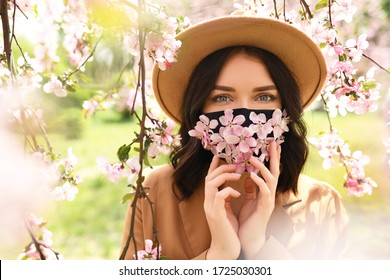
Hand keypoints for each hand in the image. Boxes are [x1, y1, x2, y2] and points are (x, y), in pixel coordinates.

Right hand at [204, 155, 241, 259]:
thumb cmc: (228, 230)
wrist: (226, 250)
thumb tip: (231, 188)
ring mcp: (210, 209)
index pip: (209, 180)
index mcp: (211, 201)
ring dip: (225, 177)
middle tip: (235, 165)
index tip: (219, 156)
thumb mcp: (226, 211)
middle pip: (208, 178)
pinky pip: (219, 196)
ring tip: (238, 175)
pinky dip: (228, 191)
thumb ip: (226, 199)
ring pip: (211, 184)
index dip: (213, 167)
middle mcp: (208, 203)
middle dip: (221, 169)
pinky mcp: (216, 215)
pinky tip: (238, 194)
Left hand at [238, 141, 280, 258]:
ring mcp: (269, 200)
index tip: (271, 143)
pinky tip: (251, 176)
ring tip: (253, 158)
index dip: (271, 157)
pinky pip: (264, 192)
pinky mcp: (266, 207)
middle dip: (274, 157)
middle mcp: (270, 193)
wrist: (249, 238)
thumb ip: (251, 190)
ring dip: (263, 168)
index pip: (269, 170)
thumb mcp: (248, 201)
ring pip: (271, 180)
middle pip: (275, 171)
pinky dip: (259, 182)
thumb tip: (249, 177)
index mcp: (265, 191)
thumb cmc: (249, 220)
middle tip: (274, 142)